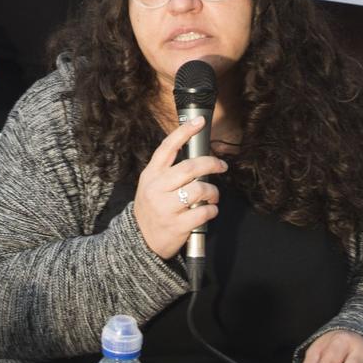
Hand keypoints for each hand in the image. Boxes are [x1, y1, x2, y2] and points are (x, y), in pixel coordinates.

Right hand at [130, 115, 224, 260]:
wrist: (140, 241)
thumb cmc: (152, 209)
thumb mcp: (151, 185)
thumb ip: (169, 171)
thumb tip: (198, 155)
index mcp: (151, 175)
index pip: (167, 147)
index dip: (184, 132)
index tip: (200, 121)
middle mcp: (157, 189)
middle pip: (190, 168)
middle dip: (211, 163)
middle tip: (222, 166)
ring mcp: (166, 208)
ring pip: (199, 190)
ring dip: (213, 191)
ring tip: (213, 196)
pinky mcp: (176, 225)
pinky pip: (203, 212)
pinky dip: (212, 210)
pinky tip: (210, 211)